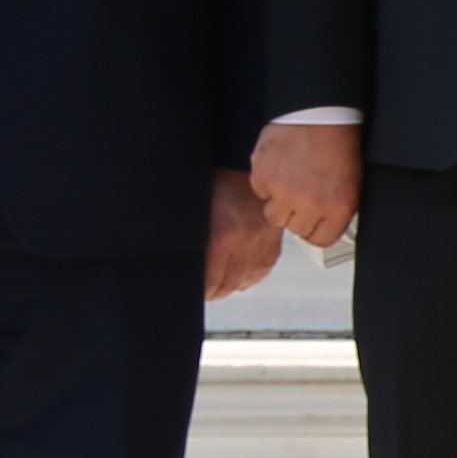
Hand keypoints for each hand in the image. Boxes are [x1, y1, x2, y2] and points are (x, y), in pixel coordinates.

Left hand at [201, 166, 281, 302]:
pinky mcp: (273, 240)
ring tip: (217, 289)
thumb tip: (183, 263)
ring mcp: (262, 243)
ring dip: (229, 287)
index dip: (199, 291)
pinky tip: (238, 279)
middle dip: (212, 293)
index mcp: (223, 237)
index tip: (192, 292)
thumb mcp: (197, 212)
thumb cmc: (216, 182)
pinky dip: (248, 278)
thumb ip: (193, 241)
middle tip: (202, 293)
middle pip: (227, 285)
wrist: (243, 163)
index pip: (209, 281)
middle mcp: (245, 244)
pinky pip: (261, 271)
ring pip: (244, 281)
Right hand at [251, 119, 364, 254]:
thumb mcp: (351, 183)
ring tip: (290, 179)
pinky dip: (266, 180)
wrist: (320, 112)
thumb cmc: (339, 141)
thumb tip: (322, 226)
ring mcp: (283, 192)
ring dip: (279, 202)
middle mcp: (310, 205)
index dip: (316, 229)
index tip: (313, 222)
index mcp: (338, 208)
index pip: (321, 240)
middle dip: (298, 215)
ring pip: (273, 215)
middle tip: (302, 193)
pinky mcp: (262, 176)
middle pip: (295, 229)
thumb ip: (335, 210)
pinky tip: (280, 164)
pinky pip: (259, 191)